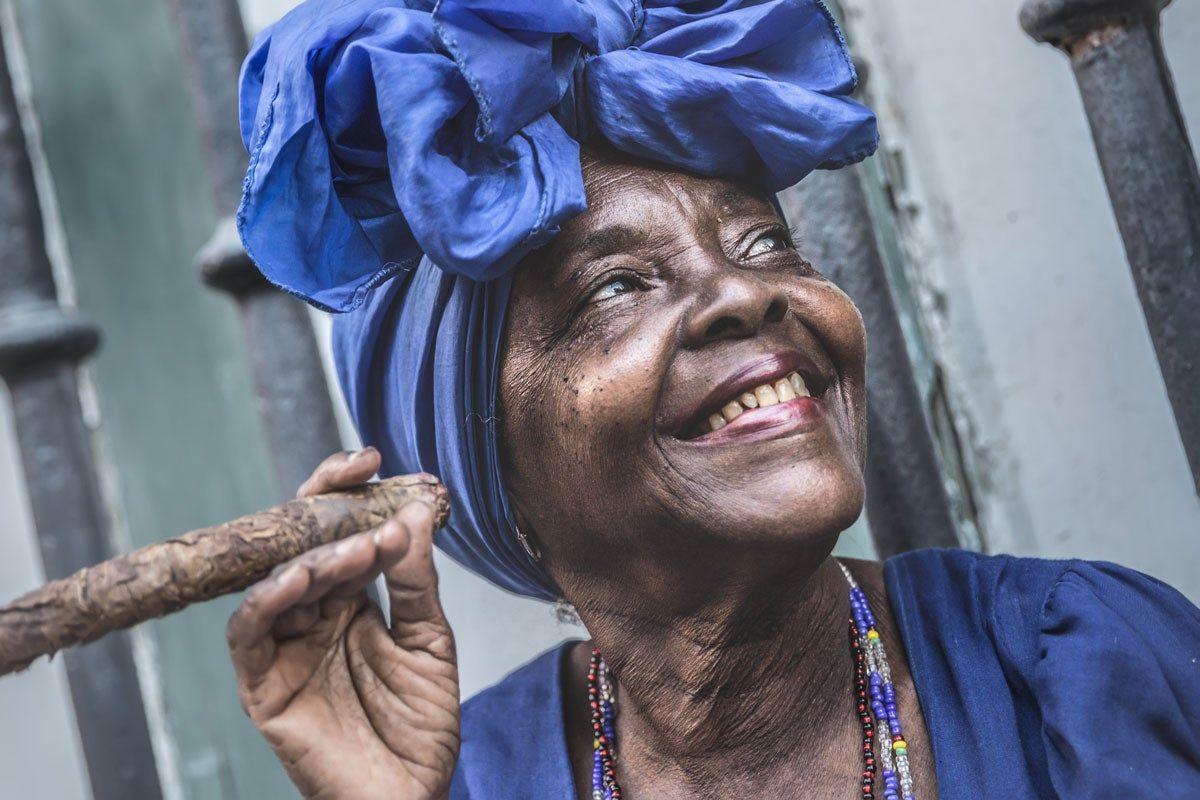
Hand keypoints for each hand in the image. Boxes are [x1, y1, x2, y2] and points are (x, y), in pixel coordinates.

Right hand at [227, 449, 459, 799]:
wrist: (408, 796)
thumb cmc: (420, 728)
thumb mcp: (431, 641)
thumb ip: (416, 580)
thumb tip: (411, 513)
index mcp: (352, 600)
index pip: (340, 532)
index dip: (348, 493)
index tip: (376, 458)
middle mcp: (314, 616)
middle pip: (303, 544)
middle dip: (329, 509)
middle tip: (363, 484)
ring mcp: (286, 648)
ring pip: (278, 580)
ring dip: (314, 556)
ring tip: (357, 547)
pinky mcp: (263, 684)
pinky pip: (249, 633)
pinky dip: (267, 599)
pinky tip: (298, 578)